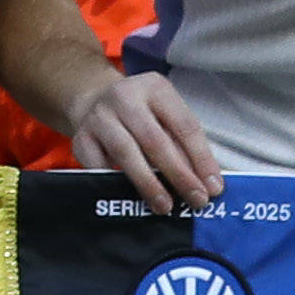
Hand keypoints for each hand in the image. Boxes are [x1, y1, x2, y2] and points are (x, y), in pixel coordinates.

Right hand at [64, 66, 223, 210]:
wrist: (92, 100)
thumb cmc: (140, 114)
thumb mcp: (164, 115)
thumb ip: (183, 144)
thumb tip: (207, 183)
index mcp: (155, 88)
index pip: (184, 125)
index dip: (202, 158)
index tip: (214, 186)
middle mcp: (125, 97)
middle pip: (156, 140)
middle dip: (179, 174)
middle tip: (196, 200)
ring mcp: (99, 117)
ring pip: (126, 152)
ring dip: (149, 183)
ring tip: (165, 205)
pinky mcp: (80, 138)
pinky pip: (99, 166)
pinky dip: (115, 183)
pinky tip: (131, 199)